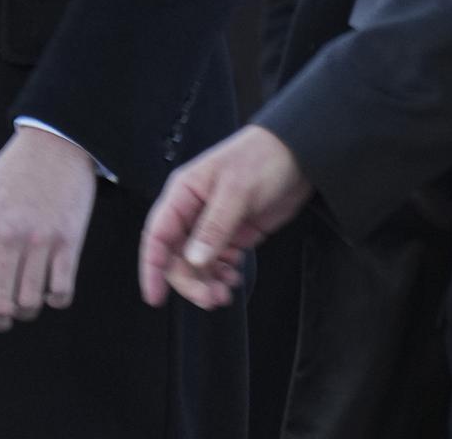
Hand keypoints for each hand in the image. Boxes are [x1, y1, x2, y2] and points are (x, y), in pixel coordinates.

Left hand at [0, 125, 97, 334]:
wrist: (55, 145)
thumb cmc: (10, 177)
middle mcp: (6, 238)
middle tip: (2, 318)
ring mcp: (39, 241)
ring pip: (30, 304)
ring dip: (27, 310)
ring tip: (25, 300)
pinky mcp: (69, 241)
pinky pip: (61, 292)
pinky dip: (55, 298)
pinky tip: (51, 286)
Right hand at [138, 125, 312, 310]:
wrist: (299, 154)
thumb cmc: (262, 159)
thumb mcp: (236, 191)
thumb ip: (214, 227)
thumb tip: (193, 260)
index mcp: (183, 194)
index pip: (157, 235)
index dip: (152, 267)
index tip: (155, 297)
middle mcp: (193, 211)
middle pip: (176, 256)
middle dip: (190, 281)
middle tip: (211, 297)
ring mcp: (213, 224)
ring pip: (197, 263)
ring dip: (207, 282)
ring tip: (225, 293)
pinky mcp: (233, 233)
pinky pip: (218, 261)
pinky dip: (223, 274)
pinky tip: (234, 278)